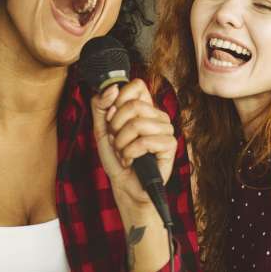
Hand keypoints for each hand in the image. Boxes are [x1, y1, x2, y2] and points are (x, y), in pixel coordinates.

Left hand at [90, 79, 176, 209]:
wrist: (124, 185)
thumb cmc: (116, 157)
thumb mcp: (101, 128)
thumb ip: (100, 105)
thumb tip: (113, 87)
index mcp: (144, 107)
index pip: (137, 86)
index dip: (119, 100)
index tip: (111, 118)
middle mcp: (158, 115)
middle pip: (133, 105)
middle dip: (116, 126)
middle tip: (116, 141)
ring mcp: (166, 129)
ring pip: (137, 124)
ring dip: (122, 143)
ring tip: (123, 153)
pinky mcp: (170, 145)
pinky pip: (145, 141)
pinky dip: (130, 153)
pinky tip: (131, 160)